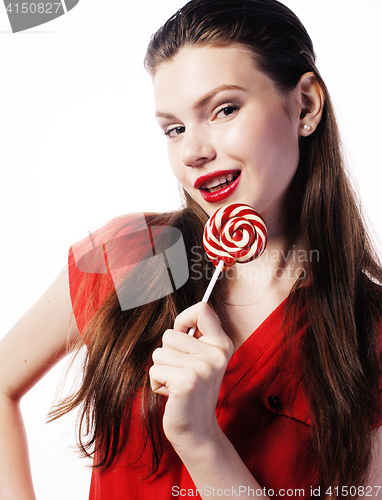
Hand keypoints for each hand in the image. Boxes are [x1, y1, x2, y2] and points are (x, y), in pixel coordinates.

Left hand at [149, 302, 233, 450]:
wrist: (197, 431)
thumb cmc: (192, 391)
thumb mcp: (201, 359)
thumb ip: (194, 338)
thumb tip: (180, 319)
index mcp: (222, 344)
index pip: (202, 309)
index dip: (183, 319)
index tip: (182, 335)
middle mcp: (216, 353)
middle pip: (170, 333)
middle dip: (167, 354)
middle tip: (181, 373)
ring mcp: (203, 367)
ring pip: (159, 352)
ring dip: (161, 369)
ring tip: (176, 384)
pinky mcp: (187, 381)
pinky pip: (154, 370)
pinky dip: (156, 383)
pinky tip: (172, 394)